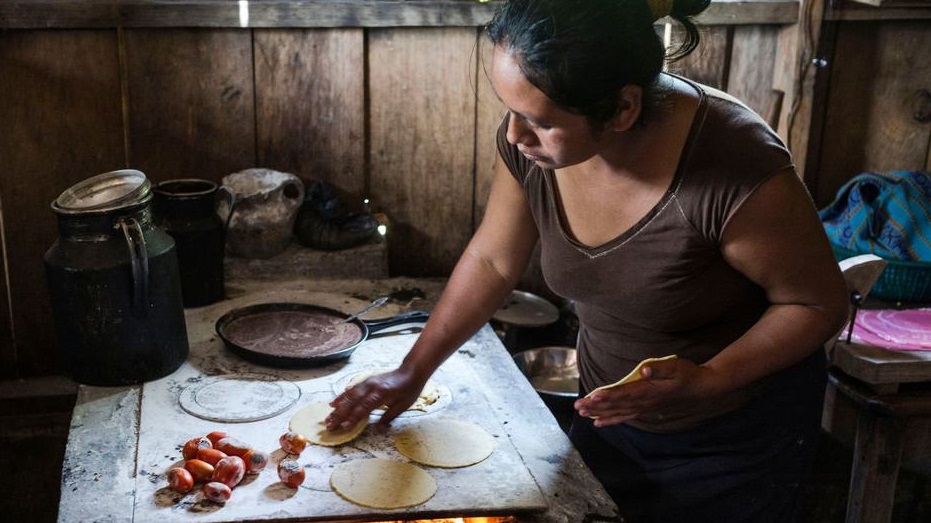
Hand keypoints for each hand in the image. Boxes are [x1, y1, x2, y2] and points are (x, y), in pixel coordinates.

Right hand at [325, 367, 425, 430]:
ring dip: (337, 408)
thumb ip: (389, 416)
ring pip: (348, 396)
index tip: (345, 427)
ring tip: (327, 418)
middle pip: (352, 402)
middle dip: (340, 415)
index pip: (364, 407)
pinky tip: (333, 403)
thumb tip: (379, 428)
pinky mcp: (366, 381)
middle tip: (329, 426)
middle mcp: (371, 387)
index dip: (354, 418)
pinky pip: (351, 390)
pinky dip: (341, 397)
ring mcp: (367, 383)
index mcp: (381, 394)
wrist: (411, 370)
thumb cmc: (409, 389)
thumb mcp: (403, 405)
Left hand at [573, 357, 710, 426]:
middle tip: (578, 407)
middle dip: (596, 406)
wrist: (702, 388)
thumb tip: (643, 370)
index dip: (608, 395)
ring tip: (582, 414)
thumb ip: (658, 368)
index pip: (624, 393)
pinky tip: (599, 422)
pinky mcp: (646, 409)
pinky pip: (625, 417)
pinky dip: (611, 420)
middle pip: (617, 405)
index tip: (592, 396)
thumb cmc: (688, 374)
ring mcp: (645, 407)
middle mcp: (644, 402)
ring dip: (600, 413)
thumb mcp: (675, 366)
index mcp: (649, 390)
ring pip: (618, 412)